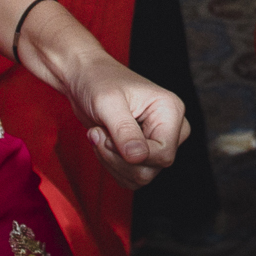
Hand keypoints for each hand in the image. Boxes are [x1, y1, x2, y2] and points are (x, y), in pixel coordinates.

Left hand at [63, 55, 190, 188]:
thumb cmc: (98, 82)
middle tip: (99, 135)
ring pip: (141, 176)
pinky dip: (111, 165)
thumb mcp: (109, 103)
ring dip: (111, 162)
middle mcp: (170, 128)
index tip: (107, 138)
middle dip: (118, 159)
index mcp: (171, 111)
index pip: (163, 154)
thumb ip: (124, 131)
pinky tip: (102, 143)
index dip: (133, 156)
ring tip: (99, 135)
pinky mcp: (143, 151)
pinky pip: (132, 176)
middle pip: (152, 168)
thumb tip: (138, 157)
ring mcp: (157, 141)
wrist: (84, 78)